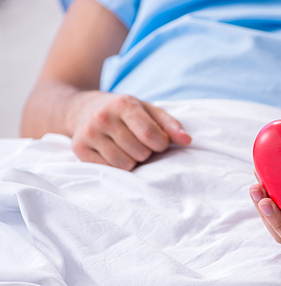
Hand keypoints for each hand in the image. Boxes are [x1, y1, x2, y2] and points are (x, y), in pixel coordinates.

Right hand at [68, 92, 191, 169]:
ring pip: (125, 165)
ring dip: (132, 161)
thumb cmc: (124, 112)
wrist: (82, 109)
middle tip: (138, 143)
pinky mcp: (79, 149)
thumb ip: (170, 125)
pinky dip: (117, 166)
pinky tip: (113, 153)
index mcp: (123, 104)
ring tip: (126, 148)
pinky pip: (109, 170)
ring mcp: (89, 134)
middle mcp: (103, 118)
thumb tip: (187, 140)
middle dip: (145, 152)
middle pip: (140, 153)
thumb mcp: (148, 111)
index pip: (151, 135)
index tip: (159, 142)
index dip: (161, 144)